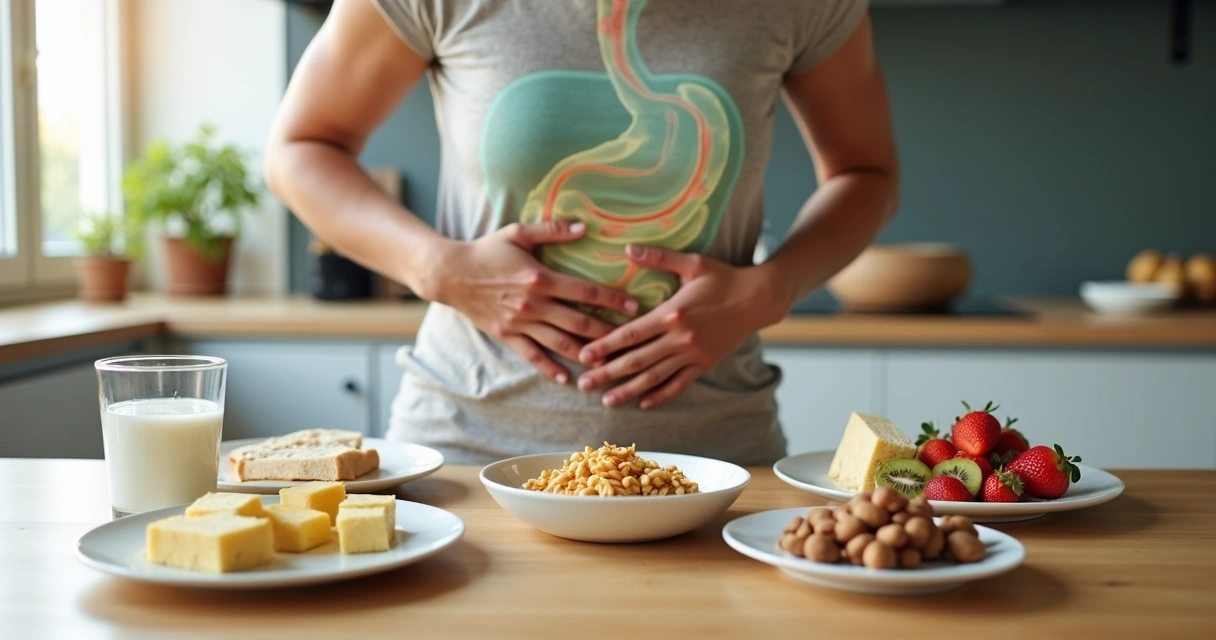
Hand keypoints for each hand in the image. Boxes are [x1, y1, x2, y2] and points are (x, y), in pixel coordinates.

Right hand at [430, 221, 638, 383]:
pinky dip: (550, 369)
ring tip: (609, 363)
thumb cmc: (486, 250)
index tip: (634, 307)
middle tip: (632, 340)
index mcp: (541, 278)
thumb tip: (585, 227)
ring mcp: (520, 324)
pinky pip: (533, 356)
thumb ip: (553, 230)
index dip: (613, 300)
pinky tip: (568, 379)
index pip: (586, 292)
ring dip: (586, 355)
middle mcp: (534, 305)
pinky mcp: (507, 336)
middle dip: (608, 333)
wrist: (450, 274)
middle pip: (580, 323)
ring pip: (560, 344)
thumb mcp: (518, 233)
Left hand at [575, 244, 786, 408]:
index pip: (631, 333)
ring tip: (606, 401)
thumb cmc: (724, 277)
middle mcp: (681, 338)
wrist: (759, 298)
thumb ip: (659, 257)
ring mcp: (694, 354)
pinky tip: (644, 402)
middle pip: (637, 360)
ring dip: (629, 390)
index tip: (584, 355)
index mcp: (673, 313)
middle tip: (584, 384)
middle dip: (608, 373)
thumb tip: (628, 248)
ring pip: (655, 377)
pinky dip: (661, 395)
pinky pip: (680, 384)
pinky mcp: (705, 363)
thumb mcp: (692, 262)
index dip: (605, 346)